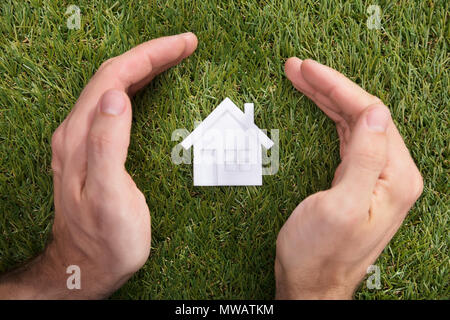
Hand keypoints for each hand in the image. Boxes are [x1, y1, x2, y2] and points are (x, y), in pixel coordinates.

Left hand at [0, 33, 197, 298]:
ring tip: (173, 58)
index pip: (114, 78)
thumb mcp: (108, 197)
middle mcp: (77, 132)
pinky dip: (137, 88)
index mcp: (81, 137)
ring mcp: (83, 140)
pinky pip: (114, 106)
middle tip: (186, 46)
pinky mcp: (93, 150)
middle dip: (150, 54)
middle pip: (113, 76)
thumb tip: (115, 95)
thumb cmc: (105, 239)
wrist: (87, 266)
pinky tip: (149, 88)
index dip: (149, 55)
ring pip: (113, 88)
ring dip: (144, 67)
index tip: (184, 45)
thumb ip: (107, 145)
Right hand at [275, 58, 422, 298]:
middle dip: (328, 87)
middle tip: (297, 67)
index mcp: (394, 177)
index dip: (337, 87)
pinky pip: (345, 139)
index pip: (370, 114)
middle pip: (362, 115)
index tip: (307, 69)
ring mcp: (374, 178)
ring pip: (352, 124)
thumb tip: (377, 112)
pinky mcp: (356, 182)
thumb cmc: (319, 253)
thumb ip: (365, 158)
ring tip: (300, 78)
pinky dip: (328, 118)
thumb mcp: (342, 206)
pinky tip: (318, 106)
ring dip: (326, 98)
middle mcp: (390, 174)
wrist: (310, 285)